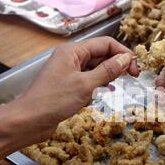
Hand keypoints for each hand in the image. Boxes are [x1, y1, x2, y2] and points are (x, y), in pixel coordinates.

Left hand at [2, 37, 137, 144]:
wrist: (28, 121)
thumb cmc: (53, 101)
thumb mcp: (85, 85)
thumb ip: (107, 71)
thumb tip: (126, 58)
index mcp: (73, 51)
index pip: (105, 44)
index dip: (123, 53)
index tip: (135, 68)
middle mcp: (71, 58)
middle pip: (101, 55)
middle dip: (117, 64)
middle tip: (132, 78)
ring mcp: (68, 72)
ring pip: (95, 68)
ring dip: (108, 76)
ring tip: (120, 86)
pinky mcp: (67, 86)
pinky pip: (88, 81)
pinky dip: (98, 86)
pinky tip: (105, 93)